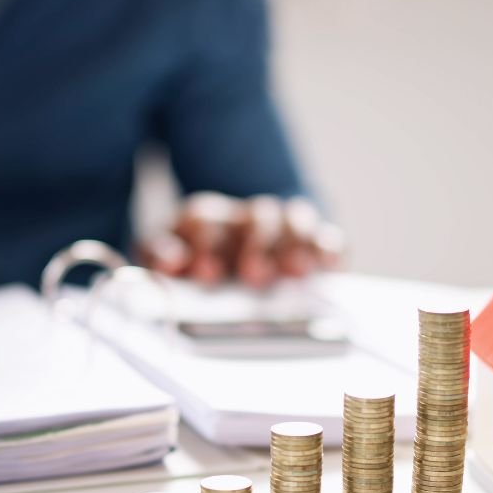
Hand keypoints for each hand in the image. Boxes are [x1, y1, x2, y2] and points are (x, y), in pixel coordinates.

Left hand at [140, 192, 343, 287]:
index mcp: (203, 222)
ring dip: (295, 243)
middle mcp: (244, 220)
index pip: (203, 220)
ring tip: (295, 270)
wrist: (234, 265)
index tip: (205, 271)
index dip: (205, 243)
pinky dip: (329, 249)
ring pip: (292, 221)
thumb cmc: (198, 272)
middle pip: (254, 219)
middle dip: (256, 243)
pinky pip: (326, 239)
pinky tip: (330, 265)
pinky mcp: (313, 244)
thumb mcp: (168, 265)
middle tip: (254, 274)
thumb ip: (162, 260)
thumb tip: (171, 263)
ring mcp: (281, 230)